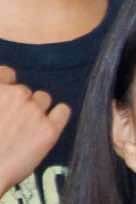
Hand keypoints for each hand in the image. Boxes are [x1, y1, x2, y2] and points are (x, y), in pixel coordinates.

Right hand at [0, 67, 68, 193]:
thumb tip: (4, 102)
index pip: (7, 74)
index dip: (8, 86)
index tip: (7, 99)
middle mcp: (15, 94)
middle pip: (25, 90)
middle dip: (21, 103)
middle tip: (12, 123)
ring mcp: (33, 111)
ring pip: (43, 99)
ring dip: (37, 109)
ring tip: (25, 128)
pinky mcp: (49, 129)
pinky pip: (62, 111)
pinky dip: (58, 116)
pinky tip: (48, 125)